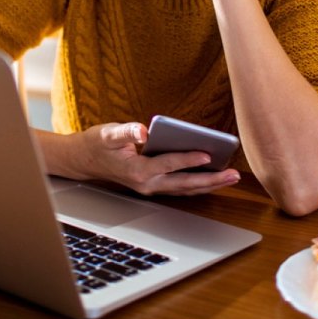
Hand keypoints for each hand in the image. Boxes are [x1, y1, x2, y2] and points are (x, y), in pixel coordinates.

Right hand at [79, 122, 240, 195]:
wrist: (84, 161)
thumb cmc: (97, 144)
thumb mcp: (108, 133)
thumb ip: (126, 132)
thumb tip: (142, 130)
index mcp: (137, 170)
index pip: (167, 164)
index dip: (188, 158)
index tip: (207, 153)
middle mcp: (146, 183)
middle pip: (184, 183)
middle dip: (210, 179)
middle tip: (233, 174)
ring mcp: (150, 188)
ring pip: (185, 189)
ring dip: (209, 185)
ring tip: (231, 177)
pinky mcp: (153, 187)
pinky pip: (180, 188)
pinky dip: (198, 185)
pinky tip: (214, 179)